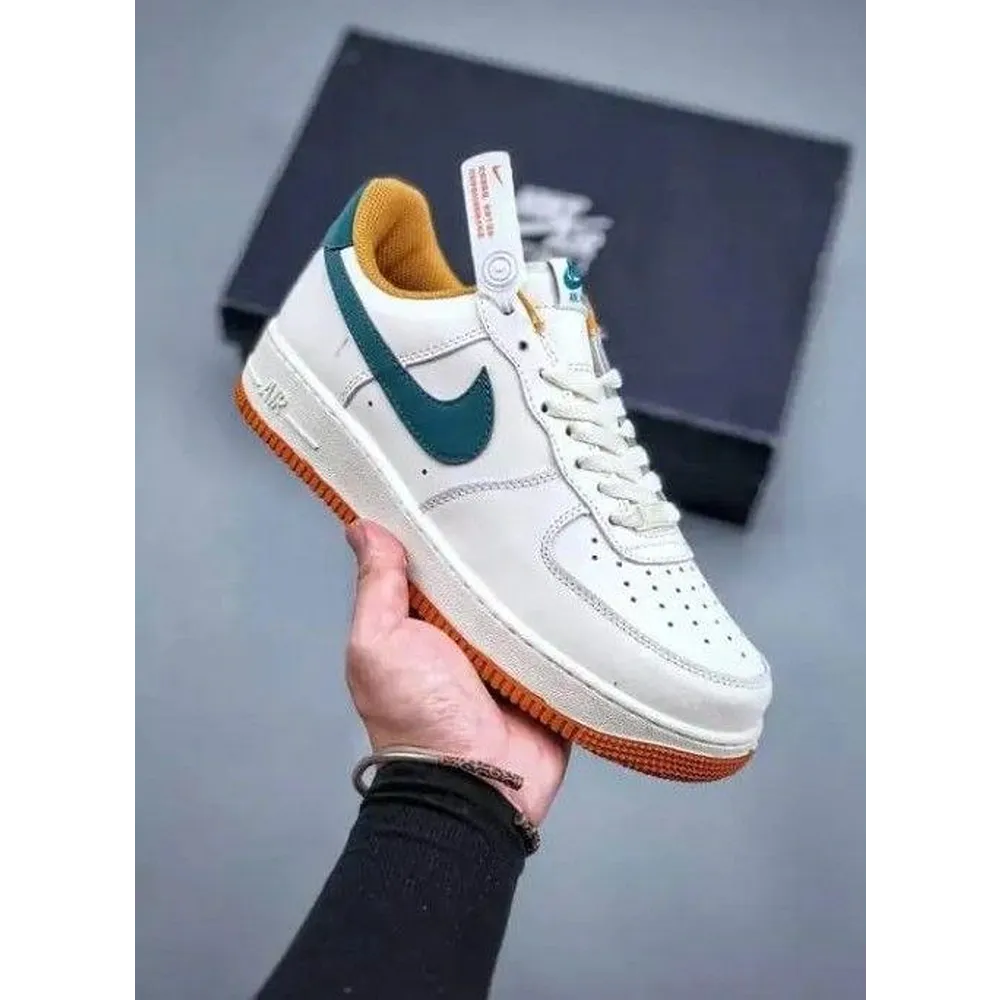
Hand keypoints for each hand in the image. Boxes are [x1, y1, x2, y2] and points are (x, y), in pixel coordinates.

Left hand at [344, 520, 568, 825]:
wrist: (479, 784)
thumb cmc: (417, 716)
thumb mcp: (379, 644)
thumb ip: (376, 588)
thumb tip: (362, 529)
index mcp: (421, 623)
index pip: (431, 562)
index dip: (438, 526)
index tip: (454, 480)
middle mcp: (465, 634)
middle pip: (483, 576)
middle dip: (497, 543)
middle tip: (519, 491)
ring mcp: (510, 652)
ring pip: (526, 598)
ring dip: (538, 575)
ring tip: (559, 518)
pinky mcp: (549, 670)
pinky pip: (562, 630)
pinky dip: (571, 610)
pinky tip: (586, 570)